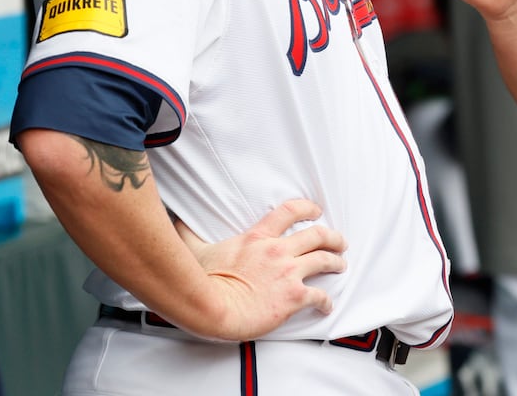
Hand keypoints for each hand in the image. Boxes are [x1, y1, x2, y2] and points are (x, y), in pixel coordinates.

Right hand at [175, 199, 347, 340]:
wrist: (213, 308)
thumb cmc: (204, 281)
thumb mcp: (195, 249)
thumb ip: (189, 233)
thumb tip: (175, 222)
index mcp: (258, 237)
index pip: (289, 212)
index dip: (307, 208)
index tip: (316, 211)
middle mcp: (278, 251)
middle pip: (316, 235)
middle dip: (332, 237)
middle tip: (340, 241)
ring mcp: (288, 273)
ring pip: (324, 260)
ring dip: (336, 262)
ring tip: (341, 265)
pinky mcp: (293, 297)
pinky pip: (319, 296)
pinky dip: (326, 300)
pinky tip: (327, 305)